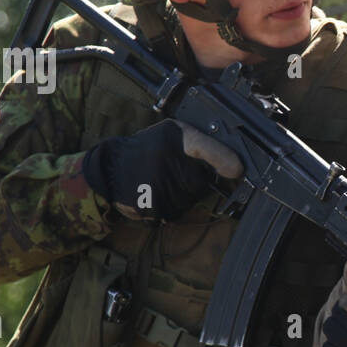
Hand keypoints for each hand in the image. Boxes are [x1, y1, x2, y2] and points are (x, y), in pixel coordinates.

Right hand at [83, 120, 242, 220]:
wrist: (109, 169)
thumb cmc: (147, 150)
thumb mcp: (171, 135)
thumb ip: (202, 144)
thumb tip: (235, 165)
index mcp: (172, 136)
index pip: (201, 145)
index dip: (221, 157)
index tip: (238, 169)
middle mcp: (165, 159)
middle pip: (202, 182)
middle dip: (195, 181)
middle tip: (172, 170)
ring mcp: (158, 185)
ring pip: (190, 199)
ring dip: (182, 195)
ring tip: (159, 180)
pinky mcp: (153, 207)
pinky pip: (176, 212)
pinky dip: (170, 207)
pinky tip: (155, 193)